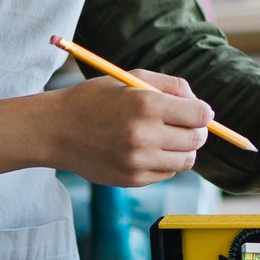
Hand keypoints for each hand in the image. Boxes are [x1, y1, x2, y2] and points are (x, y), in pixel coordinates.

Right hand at [53, 70, 212, 187]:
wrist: (56, 129)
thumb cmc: (96, 99)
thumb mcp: (131, 79)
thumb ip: (171, 86)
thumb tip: (201, 107)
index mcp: (147, 105)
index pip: (200, 115)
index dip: (203, 113)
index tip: (198, 112)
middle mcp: (145, 135)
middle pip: (197, 139)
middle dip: (196, 130)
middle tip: (184, 124)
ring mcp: (138, 161)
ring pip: (186, 161)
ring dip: (183, 149)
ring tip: (166, 138)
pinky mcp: (132, 180)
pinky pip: (167, 174)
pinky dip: (165, 163)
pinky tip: (148, 150)